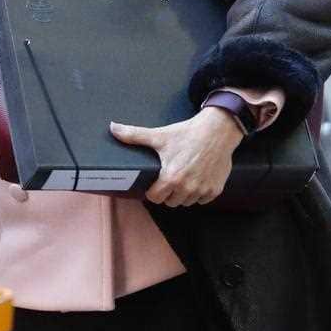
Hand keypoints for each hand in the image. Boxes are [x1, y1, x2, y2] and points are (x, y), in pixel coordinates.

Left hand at [110, 107, 243, 207]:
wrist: (217, 130)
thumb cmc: (187, 133)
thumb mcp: (160, 135)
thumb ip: (134, 135)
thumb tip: (112, 128)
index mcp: (171, 178)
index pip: (155, 198)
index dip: (153, 191)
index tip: (156, 182)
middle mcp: (187, 188)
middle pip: (171, 202)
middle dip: (168, 192)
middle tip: (170, 176)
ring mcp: (202, 190)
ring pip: (187, 202)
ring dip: (184, 193)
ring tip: (184, 176)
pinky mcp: (215, 190)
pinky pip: (202, 199)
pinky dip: (199, 192)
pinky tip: (197, 177)